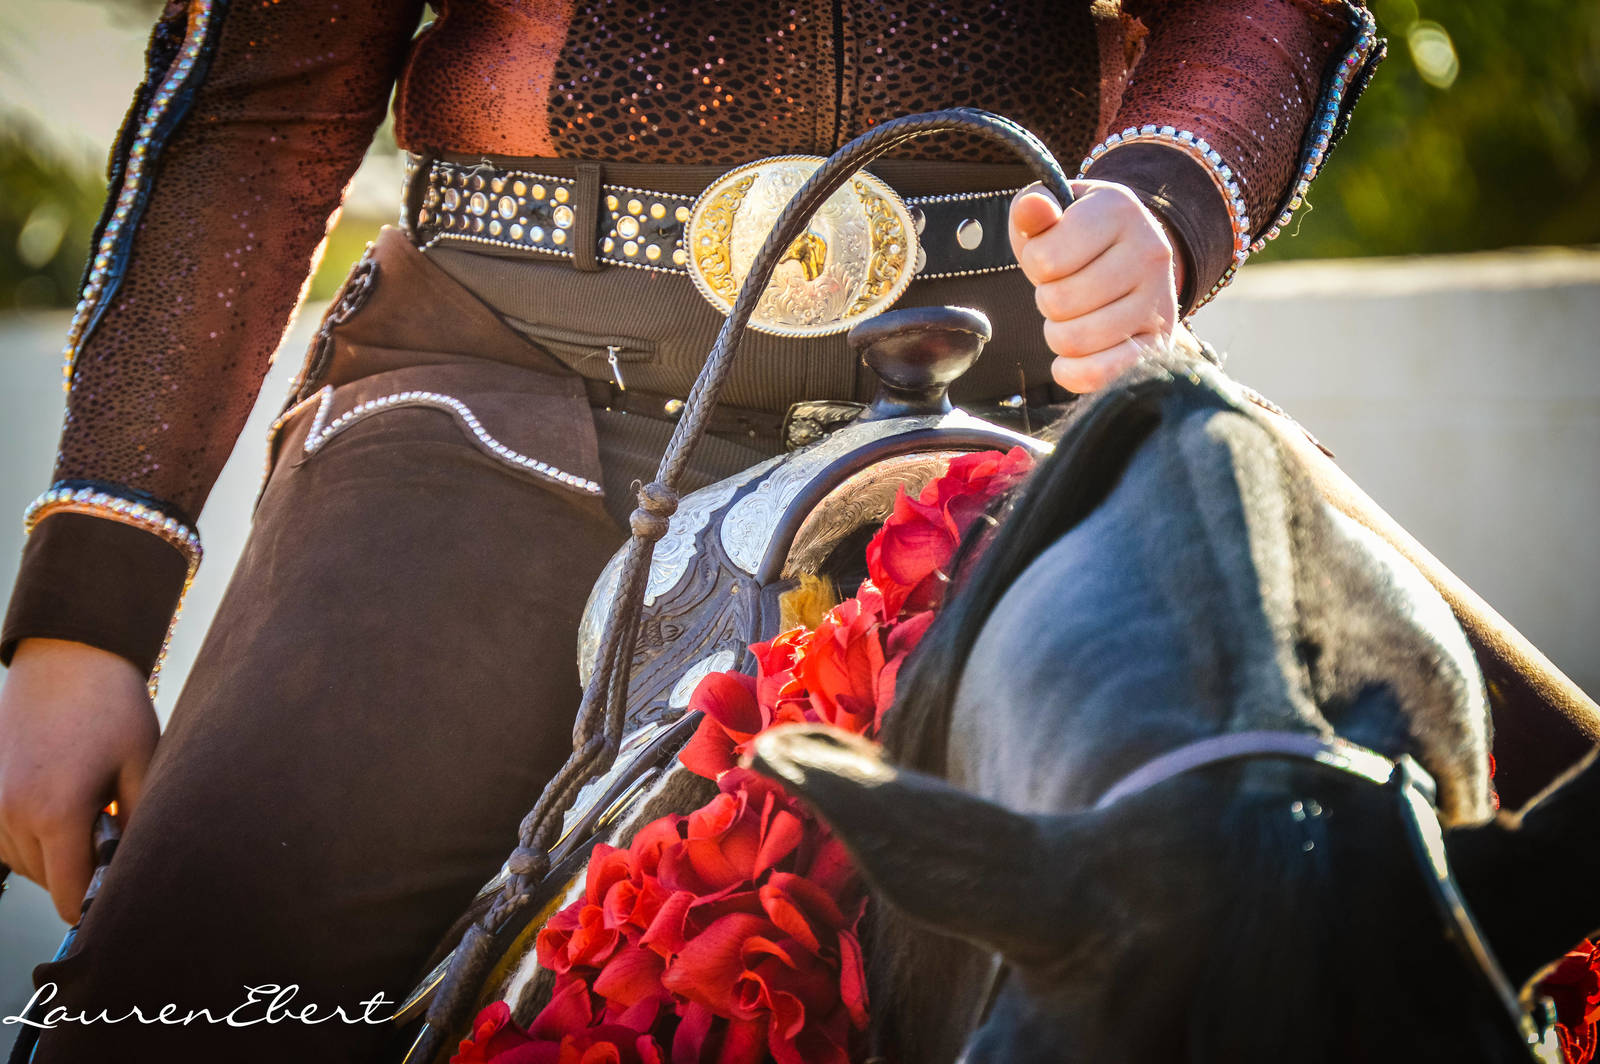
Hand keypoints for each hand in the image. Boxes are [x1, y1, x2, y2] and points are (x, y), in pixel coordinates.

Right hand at [0, 638, 157, 921]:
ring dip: (53, 851)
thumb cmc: (113, 709)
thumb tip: (136, 872)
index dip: (94, 903)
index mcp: (57, 814)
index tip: (116, 895)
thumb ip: (137, 826)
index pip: (68, 895)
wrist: (68, 659)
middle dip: (79, 868)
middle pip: (47, 880)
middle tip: (108, 827)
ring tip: (85, 804)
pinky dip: (29, 834)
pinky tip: (58, 798)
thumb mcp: (142, 768)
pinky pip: (4, 838)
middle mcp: (12, 814)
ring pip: (23, 862)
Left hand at [1009, 180, 1183, 393]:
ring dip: (1058, 333)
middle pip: (1059, 302)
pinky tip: (1071, 359)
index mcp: (1119, 210)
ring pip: (1075, 339)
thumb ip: (1032, 208)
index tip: (1049, 257)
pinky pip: (1103, 373)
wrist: (1131, 256)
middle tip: (1064, 289)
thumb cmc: (1078, 236)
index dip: (1033, 264)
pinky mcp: (1159, 343)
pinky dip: (1075, 373)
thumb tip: (1032, 207)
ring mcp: (1159, 300)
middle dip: (1047, 300)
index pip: (1045, 259)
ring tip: (1074, 315)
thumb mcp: (1053, 212)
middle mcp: (1149, 252)